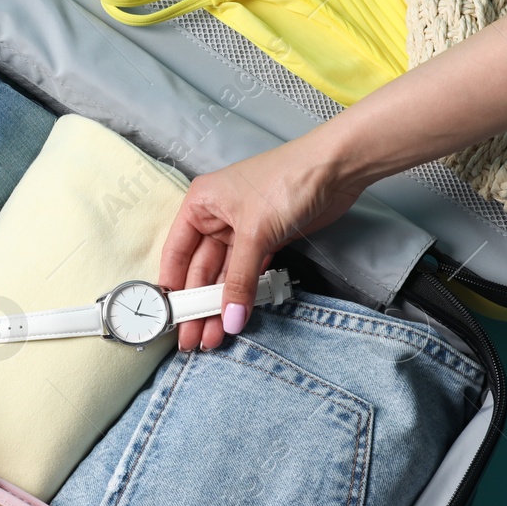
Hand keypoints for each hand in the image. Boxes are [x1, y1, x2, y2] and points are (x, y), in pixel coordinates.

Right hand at [160, 138, 364, 352]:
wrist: (337, 167)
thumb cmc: (287, 180)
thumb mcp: (255, 232)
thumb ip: (240, 280)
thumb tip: (230, 319)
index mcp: (200, 205)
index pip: (176, 253)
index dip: (172, 288)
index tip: (169, 319)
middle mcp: (216, 218)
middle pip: (199, 270)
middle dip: (198, 305)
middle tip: (192, 339)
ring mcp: (241, 230)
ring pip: (224, 276)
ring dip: (220, 305)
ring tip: (213, 338)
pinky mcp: (265, 240)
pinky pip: (248, 274)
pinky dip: (243, 294)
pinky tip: (237, 316)